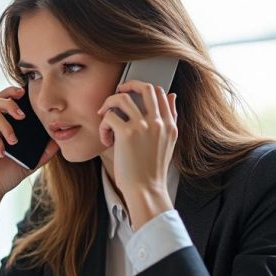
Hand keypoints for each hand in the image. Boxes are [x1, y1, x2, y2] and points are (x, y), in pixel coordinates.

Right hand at [0, 86, 59, 239]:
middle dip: (11, 104)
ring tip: (14, 141)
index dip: (12, 92)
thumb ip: (44, 151)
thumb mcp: (31, 162)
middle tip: (23, 116)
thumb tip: (59, 140)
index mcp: (1, 125)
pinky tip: (3, 152)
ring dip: (6, 126)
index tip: (24, 93)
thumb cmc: (7, 176)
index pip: (5, 101)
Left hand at [97, 81, 178, 229]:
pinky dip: (103, 126)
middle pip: (145, 87)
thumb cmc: (152, 170)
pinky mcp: (127, 133)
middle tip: (115, 96)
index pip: (160, 93)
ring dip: (108, 105)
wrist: (146, 190)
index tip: (131, 96)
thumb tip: (172, 96)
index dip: (143, 89)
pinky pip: (109, 116)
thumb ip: (170, 119)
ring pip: (122, 98)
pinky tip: (106, 139)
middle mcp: (158, 122)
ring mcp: (143, 126)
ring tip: (104, 117)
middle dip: (126, 85)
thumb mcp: (169, 142)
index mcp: (169, 124)